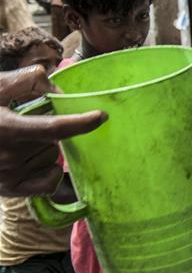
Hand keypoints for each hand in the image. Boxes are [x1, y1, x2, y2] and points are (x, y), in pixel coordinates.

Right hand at [0, 66, 106, 195]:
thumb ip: (23, 82)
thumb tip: (54, 86)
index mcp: (7, 129)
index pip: (54, 128)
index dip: (81, 123)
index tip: (102, 116)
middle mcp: (9, 156)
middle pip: (54, 142)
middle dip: (49, 131)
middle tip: (26, 125)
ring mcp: (9, 176)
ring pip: (52, 160)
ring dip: (45, 150)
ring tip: (20, 143)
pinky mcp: (10, 190)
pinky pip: (49, 182)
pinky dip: (49, 172)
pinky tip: (32, 162)